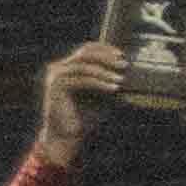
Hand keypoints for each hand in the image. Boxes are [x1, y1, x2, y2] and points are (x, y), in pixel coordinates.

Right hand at [37, 36, 124, 166]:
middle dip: (106, 57)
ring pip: (84, 66)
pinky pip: (82, 80)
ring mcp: (55, 77)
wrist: (66, 136)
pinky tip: (113, 88)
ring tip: (120, 80)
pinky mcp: (56, 87)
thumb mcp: (102, 95)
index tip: (122, 55)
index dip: (104, 49)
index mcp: (67, 68)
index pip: (86, 49)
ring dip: (105, 72)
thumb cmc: (85, 117)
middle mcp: (58, 69)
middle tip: (124, 64)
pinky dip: (100, 83)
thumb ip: (110, 82)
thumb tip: (130, 72)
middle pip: (85, 53)